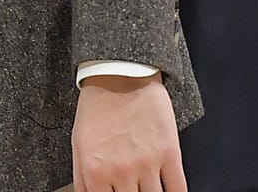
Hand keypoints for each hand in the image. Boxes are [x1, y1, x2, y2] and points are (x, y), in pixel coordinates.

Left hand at [73, 74, 185, 191]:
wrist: (119, 77)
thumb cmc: (96, 108)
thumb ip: (83, 178)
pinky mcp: (170, 154)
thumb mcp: (78, 143)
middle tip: (131, 190)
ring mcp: (148, 164)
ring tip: (147, 189)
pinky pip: (178, 189)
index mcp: (95, 171)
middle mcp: (121, 172)